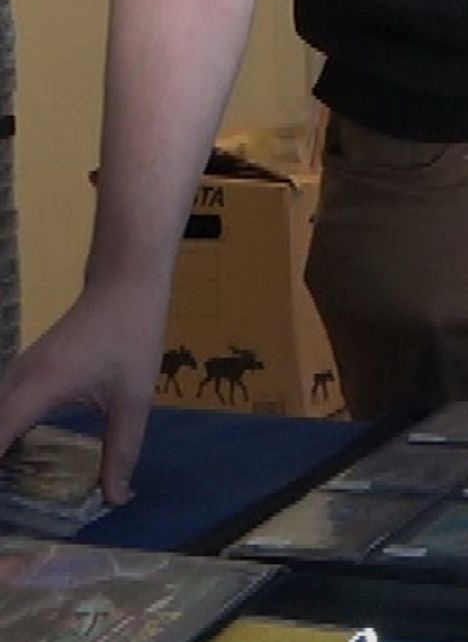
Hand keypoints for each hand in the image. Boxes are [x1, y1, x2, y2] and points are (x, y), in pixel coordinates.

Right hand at [0, 277, 167, 503]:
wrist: (124, 282)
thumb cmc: (131, 334)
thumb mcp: (133, 398)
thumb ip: (122, 451)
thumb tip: (114, 498)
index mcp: (40, 385)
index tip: (0, 505)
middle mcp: (18, 377)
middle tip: (10, 505)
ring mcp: (18, 370)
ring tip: (12, 488)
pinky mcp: (25, 369)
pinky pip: (0, 407)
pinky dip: (2, 433)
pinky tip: (16, 461)